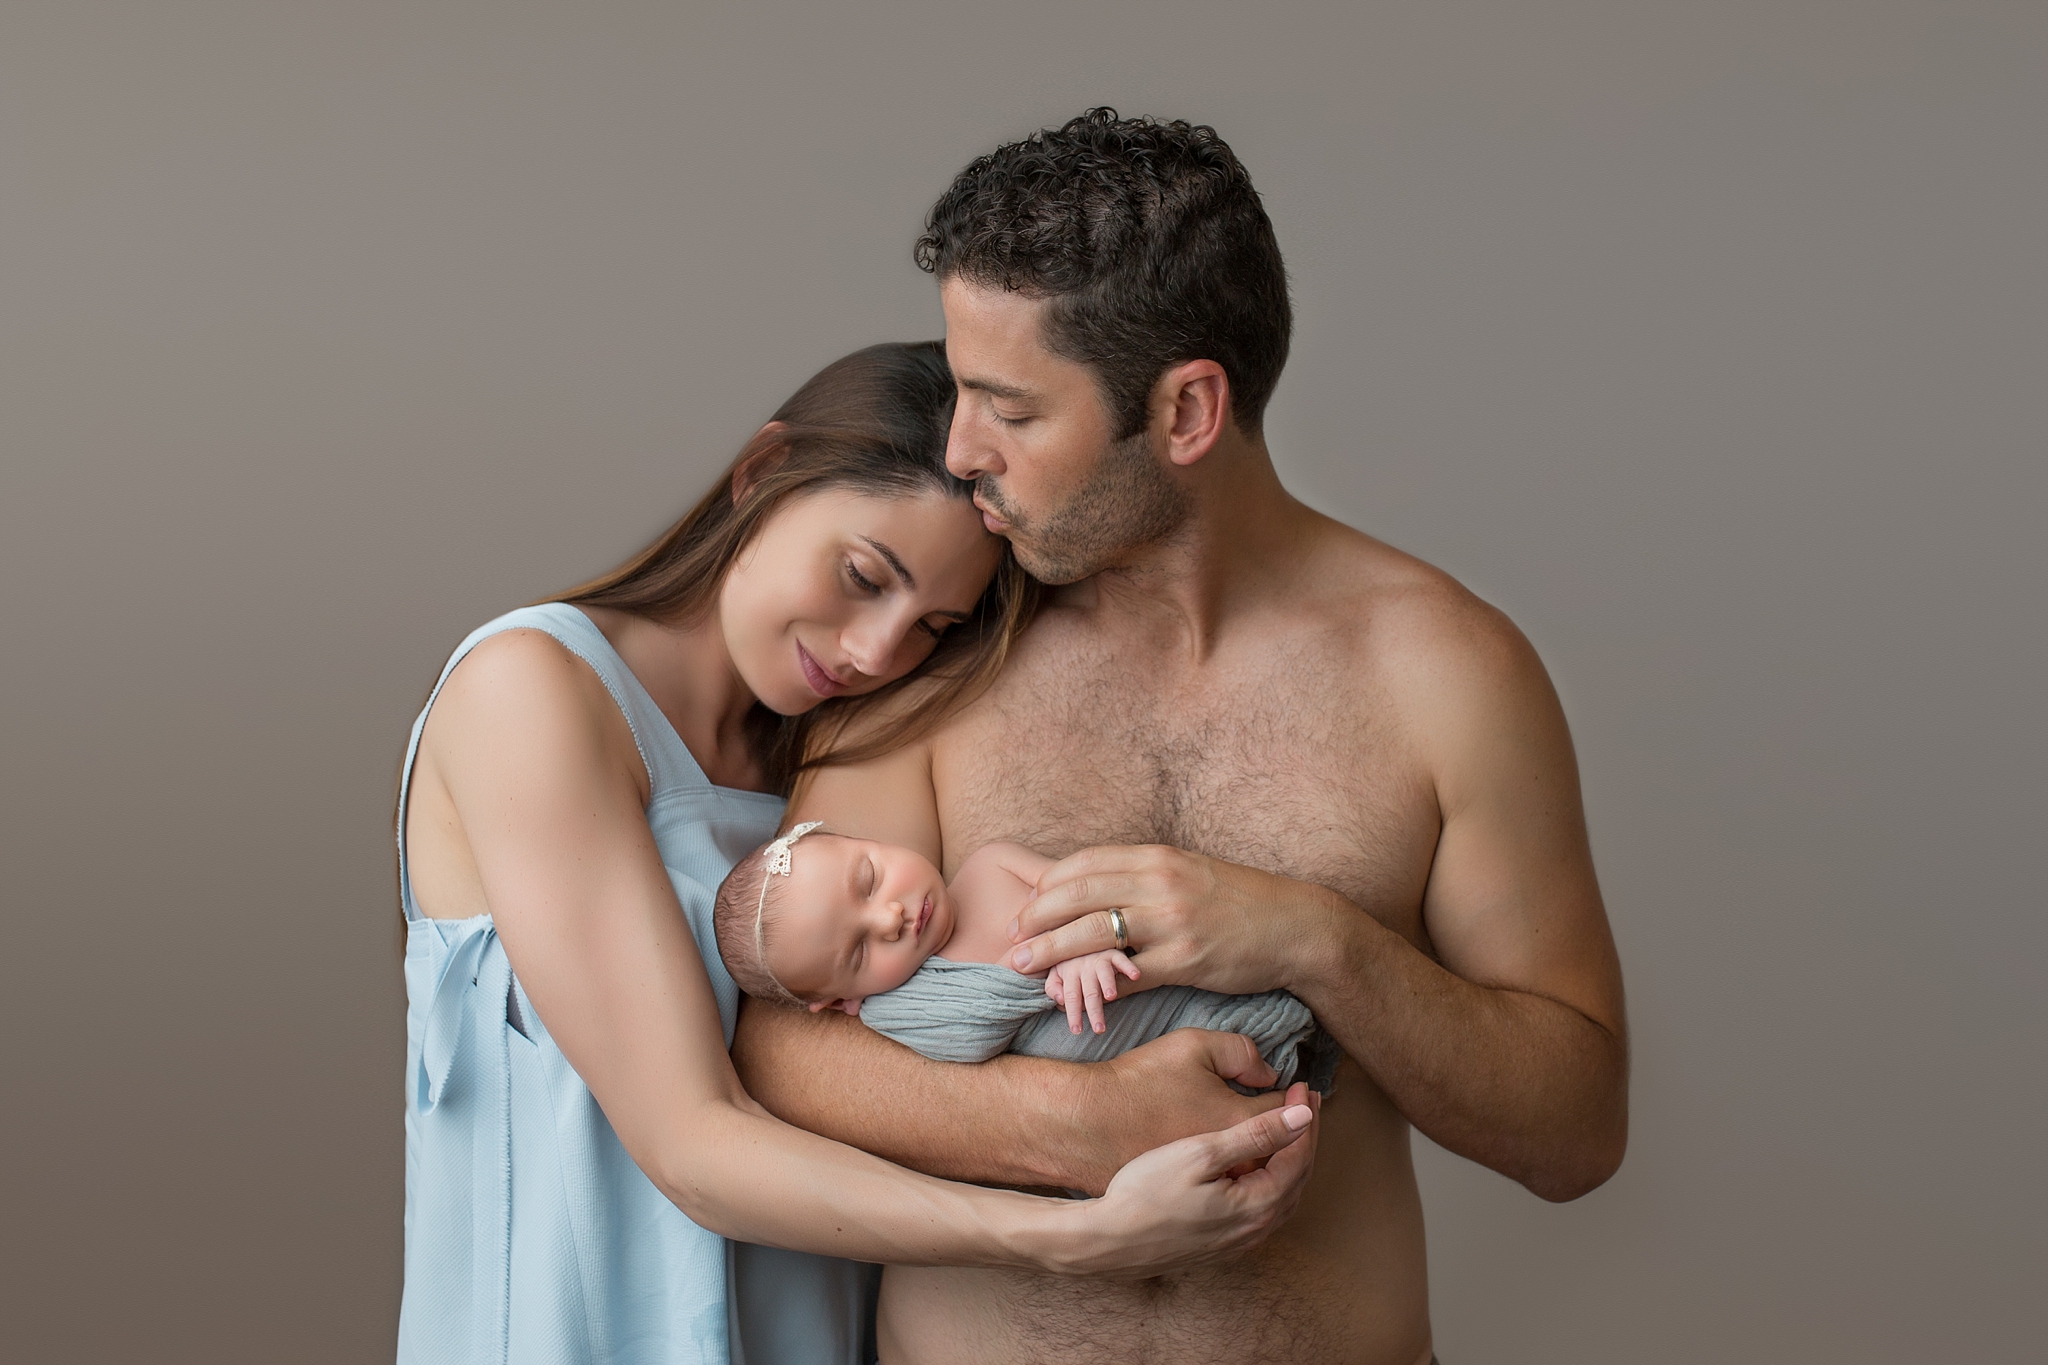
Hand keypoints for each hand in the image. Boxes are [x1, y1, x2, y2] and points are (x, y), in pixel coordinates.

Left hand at [1010, 844, 1329, 995]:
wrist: (1295, 928)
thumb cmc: (1240, 901)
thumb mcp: (1189, 872)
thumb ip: (1144, 876)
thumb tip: (1094, 889)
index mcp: (1158, 857)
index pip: (1084, 863)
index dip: (1046, 885)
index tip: (1024, 905)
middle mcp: (1160, 883)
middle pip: (1077, 894)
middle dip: (1035, 917)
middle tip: (1009, 938)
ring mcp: (1173, 922)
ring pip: (1093, 933)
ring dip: (1050, 951)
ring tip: (1022, 966)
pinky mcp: (1186, 961)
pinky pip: (1127, 975)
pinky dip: (1095, 985)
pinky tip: (1074, 995)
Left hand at [1043, 949, 1139, 1034]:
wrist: (1074, 931)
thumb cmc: (1066, 959)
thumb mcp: (1054, 972)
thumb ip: (1052, 987)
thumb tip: (1059, 1000)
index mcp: (1068, 972)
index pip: (1070, 997)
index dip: (1073, 1014)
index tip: (1077, 1031)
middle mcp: (1083, 966)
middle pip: (1089, 991)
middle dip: (1094, 1011)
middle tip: (1099, 1029)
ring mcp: (1099, 958)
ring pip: (1104, 973)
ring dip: (1108, 984)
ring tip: (1111, 996)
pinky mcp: (1113, 952)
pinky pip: (1122, 959)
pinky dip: (1129, 966)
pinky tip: (1135, 976)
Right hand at [1062, 1082, 1319, 1276]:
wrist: (1108, 1240)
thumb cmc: (1147, 1191)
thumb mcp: (1201, 1152)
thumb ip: (1256, 1135)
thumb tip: (1304, 1117)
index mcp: (1259, 1205)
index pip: (1299, 1154)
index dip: (1304, 1117)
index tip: (1303, 1087)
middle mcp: (1257, 1229)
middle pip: (1297, 1176)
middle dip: (1303, 1136)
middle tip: (1304, 1102)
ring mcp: (1240, 1242)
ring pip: (1282, 1196)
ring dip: (1289, 1159)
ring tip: (1287, 1128)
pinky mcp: (1222, 1246)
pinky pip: (1263, 1210)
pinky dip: (1271, 1180)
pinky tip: (1259, 1165)